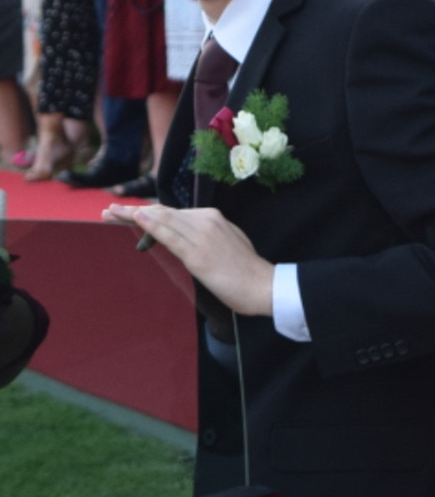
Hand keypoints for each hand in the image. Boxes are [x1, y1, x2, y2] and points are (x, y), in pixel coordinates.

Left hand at [103, 204, 274, 316]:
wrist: (263, 286)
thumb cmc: (246, 271)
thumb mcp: (227, 243)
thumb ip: (207, 237)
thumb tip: (188, 239)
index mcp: (212, 218)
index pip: (172, 212)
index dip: (148, 211)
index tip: (127, 212)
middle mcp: (205, 220)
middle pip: (163, 213)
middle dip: (133, 211)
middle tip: (109, 211)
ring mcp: (201, 235)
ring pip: (162, 220)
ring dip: (134, 215)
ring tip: (111, 213)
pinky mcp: (198, 253)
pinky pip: (171, 236)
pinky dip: (152, 225)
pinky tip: (137, 217)